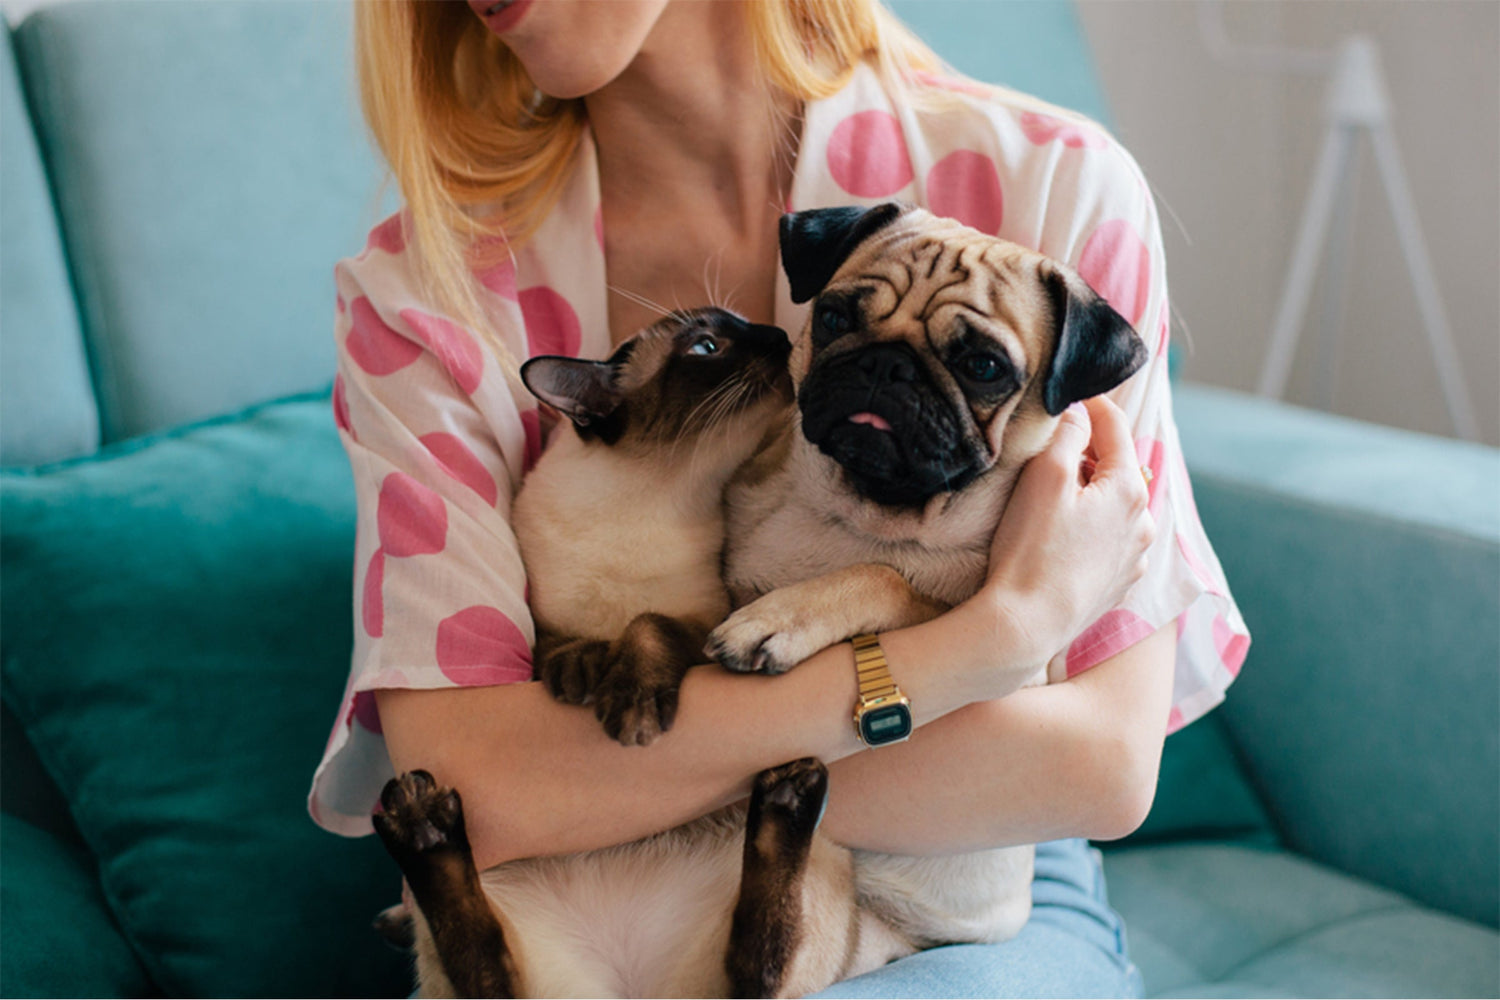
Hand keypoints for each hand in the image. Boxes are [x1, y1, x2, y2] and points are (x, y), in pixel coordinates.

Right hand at [971, 396, 1153, 681]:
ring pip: (1117, 507)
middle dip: (1091, 452)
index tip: (1072, 393)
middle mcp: (1143, 522)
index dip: (1093, 404)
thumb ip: (1068, 435)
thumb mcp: (1045, 476)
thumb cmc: (1032, 548)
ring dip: (1094, 493)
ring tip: (1058, 494)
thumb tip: (1080, 413)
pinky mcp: (1118, 584)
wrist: (1028, 624)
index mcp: (1129, 490)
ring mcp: (1134, 557)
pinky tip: (1066, 534)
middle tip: (1054, 446)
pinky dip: (1094, 527)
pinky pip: (1111, 541)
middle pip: (1119, 469)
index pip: (1116, 428)